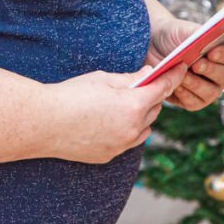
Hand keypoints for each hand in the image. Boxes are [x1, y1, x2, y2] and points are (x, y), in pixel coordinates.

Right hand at [41, 67, 186, 164]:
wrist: (43, 123)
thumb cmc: (70, 95)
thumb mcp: (102, 79)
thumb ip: (129, 79)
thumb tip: (147, 75)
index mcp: (132, 106)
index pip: (162, 89)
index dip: (173, 76)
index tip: (180, 68)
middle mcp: (131, 129)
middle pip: (155, 110)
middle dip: (153, 95)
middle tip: (147, 83)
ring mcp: (120, 145)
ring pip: (144, 129)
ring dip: (143, 116)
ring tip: (130, 104)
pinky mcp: (108, 155)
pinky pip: (127, 142)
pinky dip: (127, 130)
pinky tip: (113, 121)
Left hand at [143, 25, 223, 111]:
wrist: (152, 49)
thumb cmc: (172, 37)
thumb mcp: (182, 30)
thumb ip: (197, 33)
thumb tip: (208, 37)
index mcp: (223, 53)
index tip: (212, 52)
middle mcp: (221, 73)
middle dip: (210, 70)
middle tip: (196, 65)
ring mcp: (209, 89)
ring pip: (210, 92)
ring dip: (196, 84)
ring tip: (183, 75)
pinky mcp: (194, 101)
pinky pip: (194, 102)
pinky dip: (185, 94)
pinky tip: (176, 86)